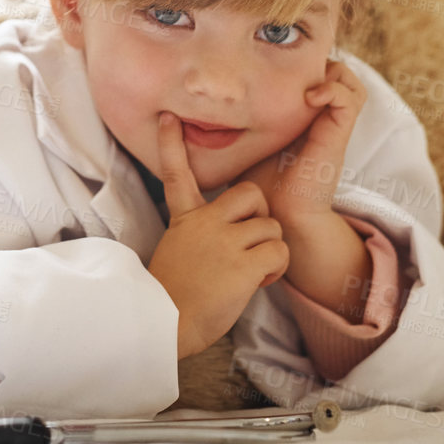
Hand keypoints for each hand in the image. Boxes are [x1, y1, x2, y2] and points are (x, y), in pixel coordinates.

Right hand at [146, 113, 291, 360]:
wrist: (165, 323)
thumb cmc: (173, 295)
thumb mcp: (176, 251)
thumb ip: (197, 234)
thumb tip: (218, 238)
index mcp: (185, 219)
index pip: (176, 173)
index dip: (172, 144)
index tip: (169, 119)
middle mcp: (205, 224)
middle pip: (251, 195)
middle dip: (260, 216)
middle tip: (251, 241)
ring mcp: (223, 242)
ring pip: (270, 227)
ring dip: (269, 251)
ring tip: (252, 272)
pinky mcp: (241, 265)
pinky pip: (278, 253)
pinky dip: (276, 269)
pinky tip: (259, 281)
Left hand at [239, 58, 366, 227]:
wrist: (279, 218)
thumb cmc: (258, 187)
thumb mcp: (243, 144)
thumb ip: (233, 124)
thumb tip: (191, 109)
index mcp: (301, 119)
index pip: (314, 77)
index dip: (300, 65)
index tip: (273, 64)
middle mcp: (320, 121)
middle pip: (337, 75)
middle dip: (317, 62)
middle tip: (290, 67)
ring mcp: (331, 128)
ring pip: (351, 84)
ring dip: (333, 73)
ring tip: (307, 84)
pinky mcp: (337, 136)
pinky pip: (350, 100)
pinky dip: (334, 89)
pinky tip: (310, 97)